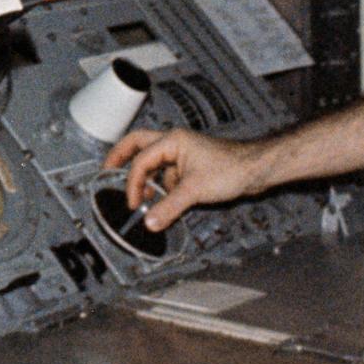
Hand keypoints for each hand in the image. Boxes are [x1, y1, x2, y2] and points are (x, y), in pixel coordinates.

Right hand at [102, 128, 263, 229]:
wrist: (257, 169)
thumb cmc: (231, 169)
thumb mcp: (194, 190)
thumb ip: (169, 207)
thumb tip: (149, 222)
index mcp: (171, 141)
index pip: (140, 161)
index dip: (132, 183)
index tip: (133, 203)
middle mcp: (174, 144)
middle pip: (137, 145)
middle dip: (121, 158)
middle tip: (106, 172)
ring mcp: (183, 154)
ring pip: (153, 163)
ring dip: (145, 179)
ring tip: (141, 198)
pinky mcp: (191, 166)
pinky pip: (168, 174)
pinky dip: (161, 187)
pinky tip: (163, 202)